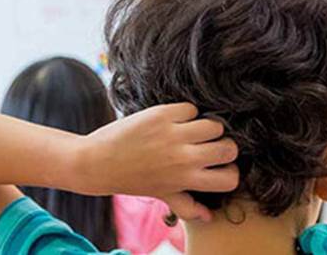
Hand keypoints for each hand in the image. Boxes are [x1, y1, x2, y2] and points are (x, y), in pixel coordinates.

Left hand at [73, 103, 238, 221]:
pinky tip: (175, 120)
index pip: (230, 178)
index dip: (229, 171)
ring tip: (193, 131)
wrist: (97, 162)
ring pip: (214, 125)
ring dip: (207, 127)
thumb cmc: (131, 179)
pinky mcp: (162, 114)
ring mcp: (174, 134)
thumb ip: (187, 206)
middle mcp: (183, 158)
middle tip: (209, 145)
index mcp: (186, 180)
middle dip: (223, 146)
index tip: (220, 166)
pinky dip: (186, 113)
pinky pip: (192, 109)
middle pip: (229, 148)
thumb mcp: (161, 195)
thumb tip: (209, 216)